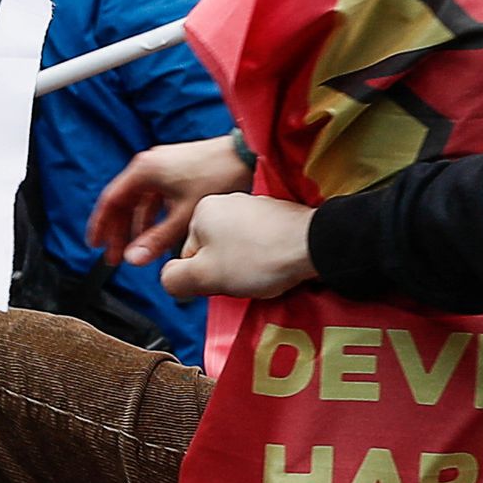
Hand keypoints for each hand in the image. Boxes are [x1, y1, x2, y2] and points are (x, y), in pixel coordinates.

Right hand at [90, 134, 252, 264]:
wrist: (246, 155)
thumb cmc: (218, 176)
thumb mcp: (185, 215)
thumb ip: (157, 240)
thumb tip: (134, 259)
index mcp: (144, 171)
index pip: (111, 201)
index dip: (101, 226)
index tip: (95, 245)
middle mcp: (149, 164)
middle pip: (124, 202)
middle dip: (119, 231)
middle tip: (114, 256)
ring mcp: (163, 165)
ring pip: (140, 200)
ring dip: (137, 226)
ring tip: (137, 250)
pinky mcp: (176, 169)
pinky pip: (156, 196)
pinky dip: (154, 216)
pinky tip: (160, 235)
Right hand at [166, 192, 315, 300]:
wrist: (312, 245)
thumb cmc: (260, 259)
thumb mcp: (205, 276)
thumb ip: (175, 279)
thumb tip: (169, 281)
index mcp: (202, 211)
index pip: (186, 256)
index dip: (202, 277)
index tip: (221, 281)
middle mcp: (225, 202)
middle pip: (210, 251)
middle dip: (223, 271)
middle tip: (241, 278)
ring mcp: (252, 206)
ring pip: (234, 248)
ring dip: (243, 266)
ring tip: (260, 272)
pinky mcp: (275, 214)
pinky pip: (258, 242)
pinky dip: (262, 257)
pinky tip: (272, 264)